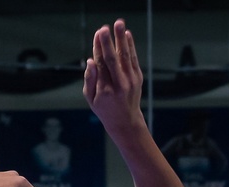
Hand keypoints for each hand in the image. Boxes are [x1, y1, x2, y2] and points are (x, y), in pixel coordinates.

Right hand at [83, 19, 144, 135]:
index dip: (98, 49)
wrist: (126, 121)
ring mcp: (131, 81)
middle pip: (113, 59)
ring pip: (125, 56)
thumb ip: (89, 80)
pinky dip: (131, 46)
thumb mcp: (91, 99)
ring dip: (122, 39)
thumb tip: (90, 61)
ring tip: (119, 24)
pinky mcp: (138, 78)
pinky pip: (133, 59)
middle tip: (104, 28)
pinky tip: (127, 35)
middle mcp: (119, 85)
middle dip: (108, 42)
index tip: (97, 35)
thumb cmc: (104, 109)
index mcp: (105, 90)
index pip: (101, 65)